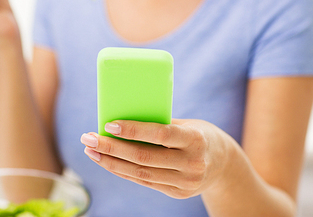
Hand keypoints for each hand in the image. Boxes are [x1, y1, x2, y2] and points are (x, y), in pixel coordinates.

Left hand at [80, 119, 230, 198]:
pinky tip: (107, 161)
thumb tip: (121, 120)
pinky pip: (144, 181)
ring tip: (91, 150)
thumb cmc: (198, 134)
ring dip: (110, 162)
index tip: (108, 124)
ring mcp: (185, 182)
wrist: (224, 164)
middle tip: (88, 137)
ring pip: (140, 173)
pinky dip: (122, 171)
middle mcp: (192, 164)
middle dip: (111, 147)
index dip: (133, 130)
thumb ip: (160, 124)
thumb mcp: (187, 124)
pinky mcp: (177, 193)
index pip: (160, 134)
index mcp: (196, 139)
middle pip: (143, 157)